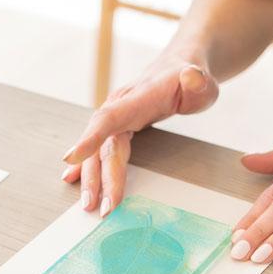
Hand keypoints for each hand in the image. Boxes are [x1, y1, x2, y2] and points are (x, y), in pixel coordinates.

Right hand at [61, 59, 218, 213]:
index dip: (90, 137)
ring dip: (91, 178)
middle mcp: (120, 106)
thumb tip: (191, 76)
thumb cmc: (192, 79)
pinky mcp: (117, 125)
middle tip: (97, 207)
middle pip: (103, 144)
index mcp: (138, 97)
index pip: (109, 117)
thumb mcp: (201, 82)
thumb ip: (196, 81)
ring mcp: (116, 116)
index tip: (71, 157)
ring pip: (98, 150)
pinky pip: (99, 147)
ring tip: (88, 205)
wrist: (180, 66)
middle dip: (97, 176)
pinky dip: (85, 164)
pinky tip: (71, 179)